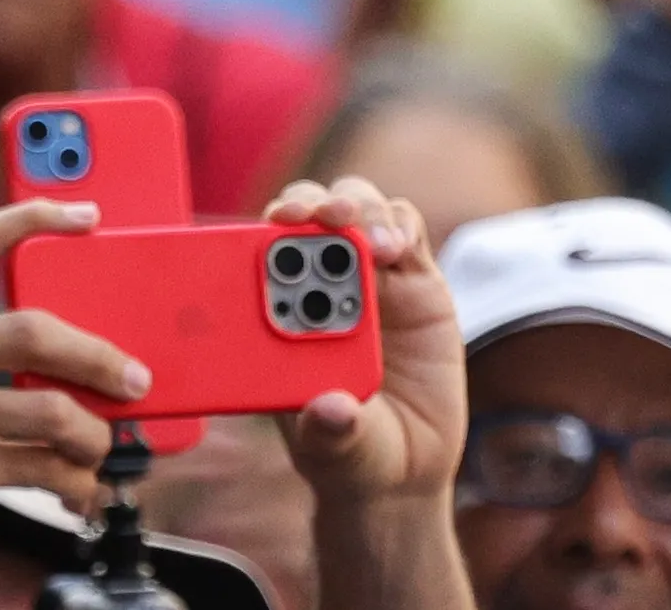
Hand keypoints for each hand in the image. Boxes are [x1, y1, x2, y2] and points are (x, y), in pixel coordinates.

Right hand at [0, 200, 144, 609]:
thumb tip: (66, 328)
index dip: (38, 217)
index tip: (89, 217)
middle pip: (37, 331)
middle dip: (102, 357)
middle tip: (134, 378)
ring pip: (54, 409)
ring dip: (94, 433)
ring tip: (101, 443)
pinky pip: (44, 466)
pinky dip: (77, 480)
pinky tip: (80, 485)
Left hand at [265, 178, 464, 510]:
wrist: (408, 464)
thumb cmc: (354, 456)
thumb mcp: (337, 454)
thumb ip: (332, 433)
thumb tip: (331, 410)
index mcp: (275, 323)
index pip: (255, 259)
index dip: (257, 237)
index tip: (267, 232)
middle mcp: (318, 289)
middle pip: (305, 219)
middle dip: (308, 207)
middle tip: (322, 217)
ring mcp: (368, 279)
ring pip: (356, 210)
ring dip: (359, 210)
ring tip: (372, 240)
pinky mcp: (415, 278)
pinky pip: (404, 230)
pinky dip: (398, 226)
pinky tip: (397, 247)